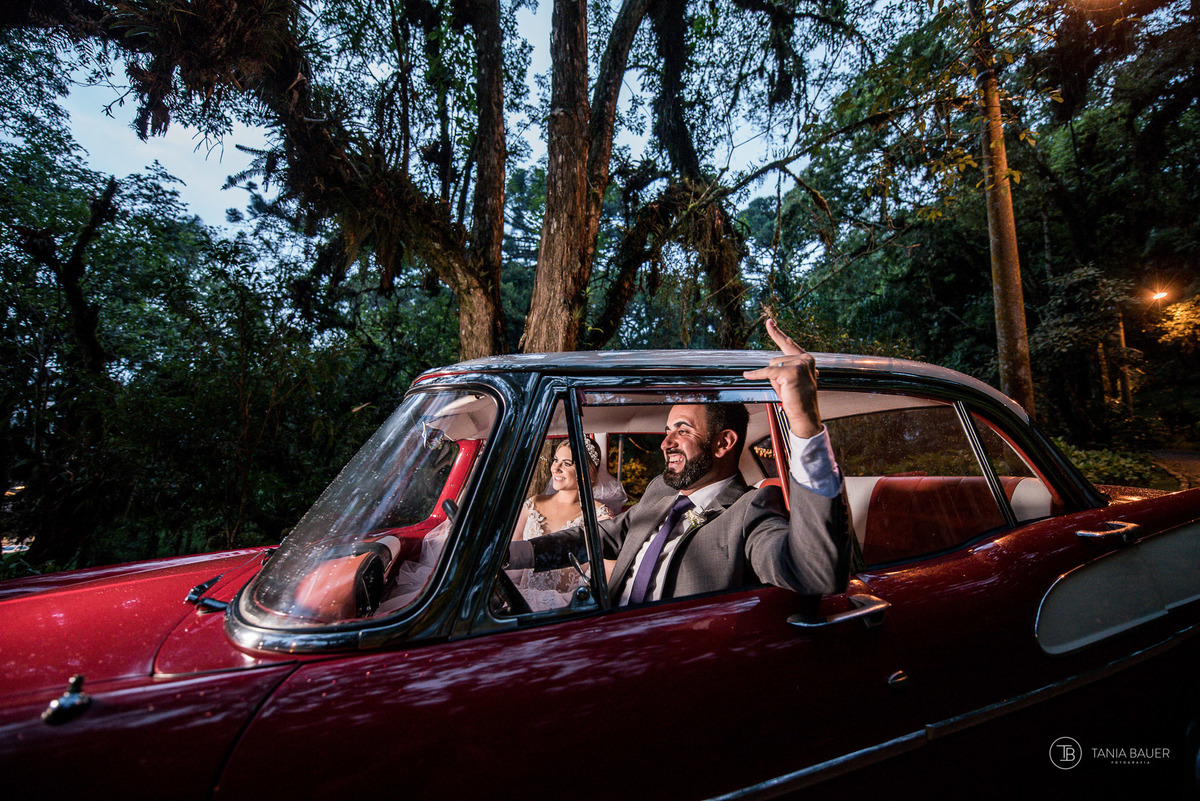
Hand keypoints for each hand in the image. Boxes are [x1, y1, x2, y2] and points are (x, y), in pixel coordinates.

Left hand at [742, 318, 822, 437]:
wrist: (806, 414)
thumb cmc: (797, 398)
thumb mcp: (792, 378)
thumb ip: (785, 367)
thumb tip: (772, 363)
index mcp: (806, 359)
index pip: (788, 344)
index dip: (776, 333)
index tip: (768, 322)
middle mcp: (805, 359)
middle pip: (775, 359)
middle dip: (774, 375)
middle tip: (787, 388)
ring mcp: (800, 364)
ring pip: (772, 365)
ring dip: (774, 380)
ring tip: (787, 389)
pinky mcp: (791, 372)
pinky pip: (767, 372)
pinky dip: (757, 375)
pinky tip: (748, 375)